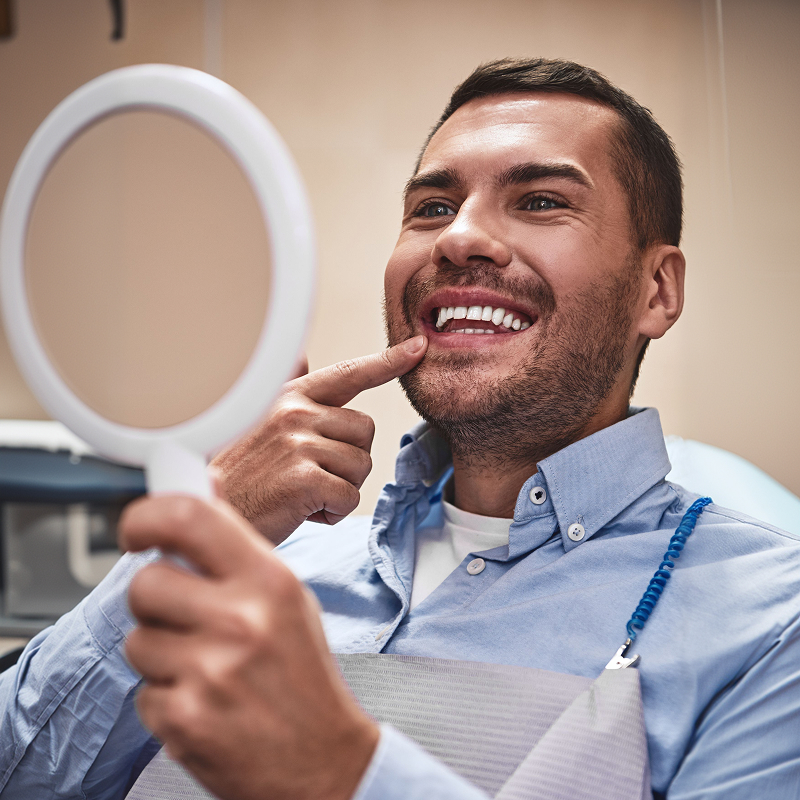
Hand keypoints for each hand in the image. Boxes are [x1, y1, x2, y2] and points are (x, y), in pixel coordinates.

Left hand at [122, 494, 379, 799]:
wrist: (323, 760)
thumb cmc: (303, 674)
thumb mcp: (286, 596)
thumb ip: (236, 547)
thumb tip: (200, 490)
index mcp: (269, 581)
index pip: (187, 517)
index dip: (146, 516)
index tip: (137, 529)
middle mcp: (240, 620)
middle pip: (145, 584)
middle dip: (155, 600)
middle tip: (183, 616)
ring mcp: (210, 672)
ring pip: (137, 639)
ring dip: (160, 653)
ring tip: (205, 667)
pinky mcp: (184, 720)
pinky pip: (142, 691)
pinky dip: (166, 697)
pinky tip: (204, 701)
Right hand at [211, 335, 426, 543]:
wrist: (210, 513)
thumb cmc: (240, 476)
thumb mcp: (260, 424)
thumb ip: (289, 395)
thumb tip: (301, 356)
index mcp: (289, 397)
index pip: (348, 373)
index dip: (387, 360)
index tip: (418, 346)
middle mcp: (294, 411)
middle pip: (365, 432)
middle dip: (350, 461)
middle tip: (311, 475)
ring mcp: (298, 442)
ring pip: (362, 466)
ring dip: (340, 488)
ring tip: (303, 493)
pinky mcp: (304, 477)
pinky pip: (350, 496)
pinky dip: (333, 512)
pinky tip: (302, 510)